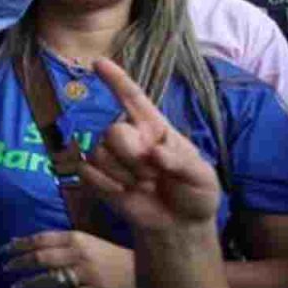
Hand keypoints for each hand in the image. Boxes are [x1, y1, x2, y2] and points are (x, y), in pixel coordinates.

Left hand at [3, 229, 135, 287]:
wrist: (140, 271)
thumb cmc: (108, 255)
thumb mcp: (86, 241)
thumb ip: (60, 242)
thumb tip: (28, 243)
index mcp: (76, 238)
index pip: (41, 239)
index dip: (20, 244)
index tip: (4, 250)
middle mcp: (79, 254)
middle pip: (42, 258)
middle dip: (20, 263)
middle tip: (4, 269)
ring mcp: (88, 274)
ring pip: (52, 278)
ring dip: (31, 283)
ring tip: (15, 287)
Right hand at [79, 58, 221, 229]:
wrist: (178, 225)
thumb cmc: (194, 193)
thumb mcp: (201, 177)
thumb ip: (181, 162)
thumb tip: (155, 154)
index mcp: (154, 127)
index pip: (132, 97)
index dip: (115, 79)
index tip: (98, 62)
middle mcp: (129, 137)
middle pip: (112, 131)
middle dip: (131, 157)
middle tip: (152, 177)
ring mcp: (110, 156)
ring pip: (99, 153)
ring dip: (123, 175)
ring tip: (143, 187)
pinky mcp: (96, 177)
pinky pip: (86, 171)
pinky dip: (105, 184)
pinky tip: (123, 192)